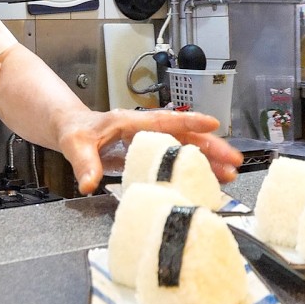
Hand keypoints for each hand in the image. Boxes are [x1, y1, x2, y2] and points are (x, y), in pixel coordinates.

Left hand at [54, 109, 242, 194]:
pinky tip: (208, 182)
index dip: (188, 122)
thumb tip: (88, 183)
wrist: (70, 129)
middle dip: (211, 147)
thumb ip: (83, 162)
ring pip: (185, 148)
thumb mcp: (74, 144)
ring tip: (230, 175)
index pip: (164, 120)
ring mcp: (149, 142)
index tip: (213, 124)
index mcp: (130, 122)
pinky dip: (193, 170)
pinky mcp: (148, 155)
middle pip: (184, 136)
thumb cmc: (75, 131)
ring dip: (208, 160)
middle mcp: (145, 130)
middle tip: (234, 161)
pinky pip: (175, 160)